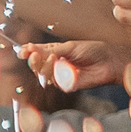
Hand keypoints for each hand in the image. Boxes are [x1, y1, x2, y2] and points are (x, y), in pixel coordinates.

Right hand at [12, 38, 128, 94]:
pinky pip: (55, 81)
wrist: (108, 61)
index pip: (35, 53)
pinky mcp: (66, 85)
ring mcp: (59, 75)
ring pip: (43, 74)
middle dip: (33, 60)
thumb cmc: (92, 50)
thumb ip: (48, 50)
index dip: (28, 52)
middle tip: (33, 55)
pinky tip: (64, 68)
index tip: (22, 51)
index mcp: (54, 52)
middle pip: (36, 65)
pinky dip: (57, 74)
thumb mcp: (68, 47)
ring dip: (46, 66)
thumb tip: (28, 49)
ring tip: (55, 58)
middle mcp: (54, 64)